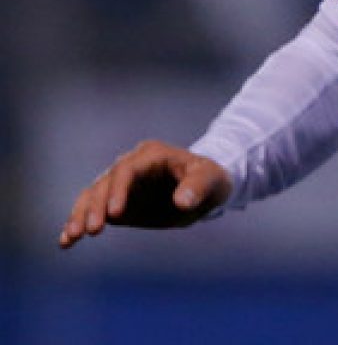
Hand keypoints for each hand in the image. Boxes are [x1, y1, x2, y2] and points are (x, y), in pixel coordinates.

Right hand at [59, 140, 231, 249]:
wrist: (204, 190)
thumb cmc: (211, 180)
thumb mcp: (211, 181)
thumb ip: (198, 188)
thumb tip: (182, 201)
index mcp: (152, 154)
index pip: (127, 169)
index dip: (119, 190)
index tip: (115, 215)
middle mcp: (131, 166)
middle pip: (105, 182)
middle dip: (96, 206)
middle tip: (92, 231)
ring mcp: (120, 185)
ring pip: (92, 195)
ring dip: (80, 214)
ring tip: (71, 238)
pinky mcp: (115, 203)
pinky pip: (91, 209)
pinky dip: (77, 222)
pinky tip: (66, 242)